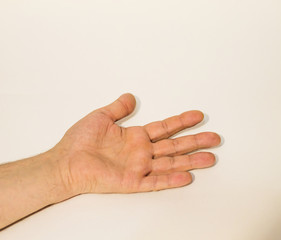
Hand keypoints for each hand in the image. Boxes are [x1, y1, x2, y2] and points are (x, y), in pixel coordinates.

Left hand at [51, 93, 220, 196]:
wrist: (66, 161)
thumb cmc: (80, 140)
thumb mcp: (101, 117)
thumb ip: (118, 108)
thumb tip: (130, 97)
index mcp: (135, 137)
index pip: (165, 128)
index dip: (181, 121)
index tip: (198, 116)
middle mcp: (141, 153)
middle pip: (174, 146)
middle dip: (194, 141)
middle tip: (214, 138)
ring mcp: (138, 168)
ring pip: (170, 164)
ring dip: (190, 161)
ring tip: (209, 158)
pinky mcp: (131, 182)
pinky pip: (154, 182)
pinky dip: (170, 179)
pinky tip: (186, 177)